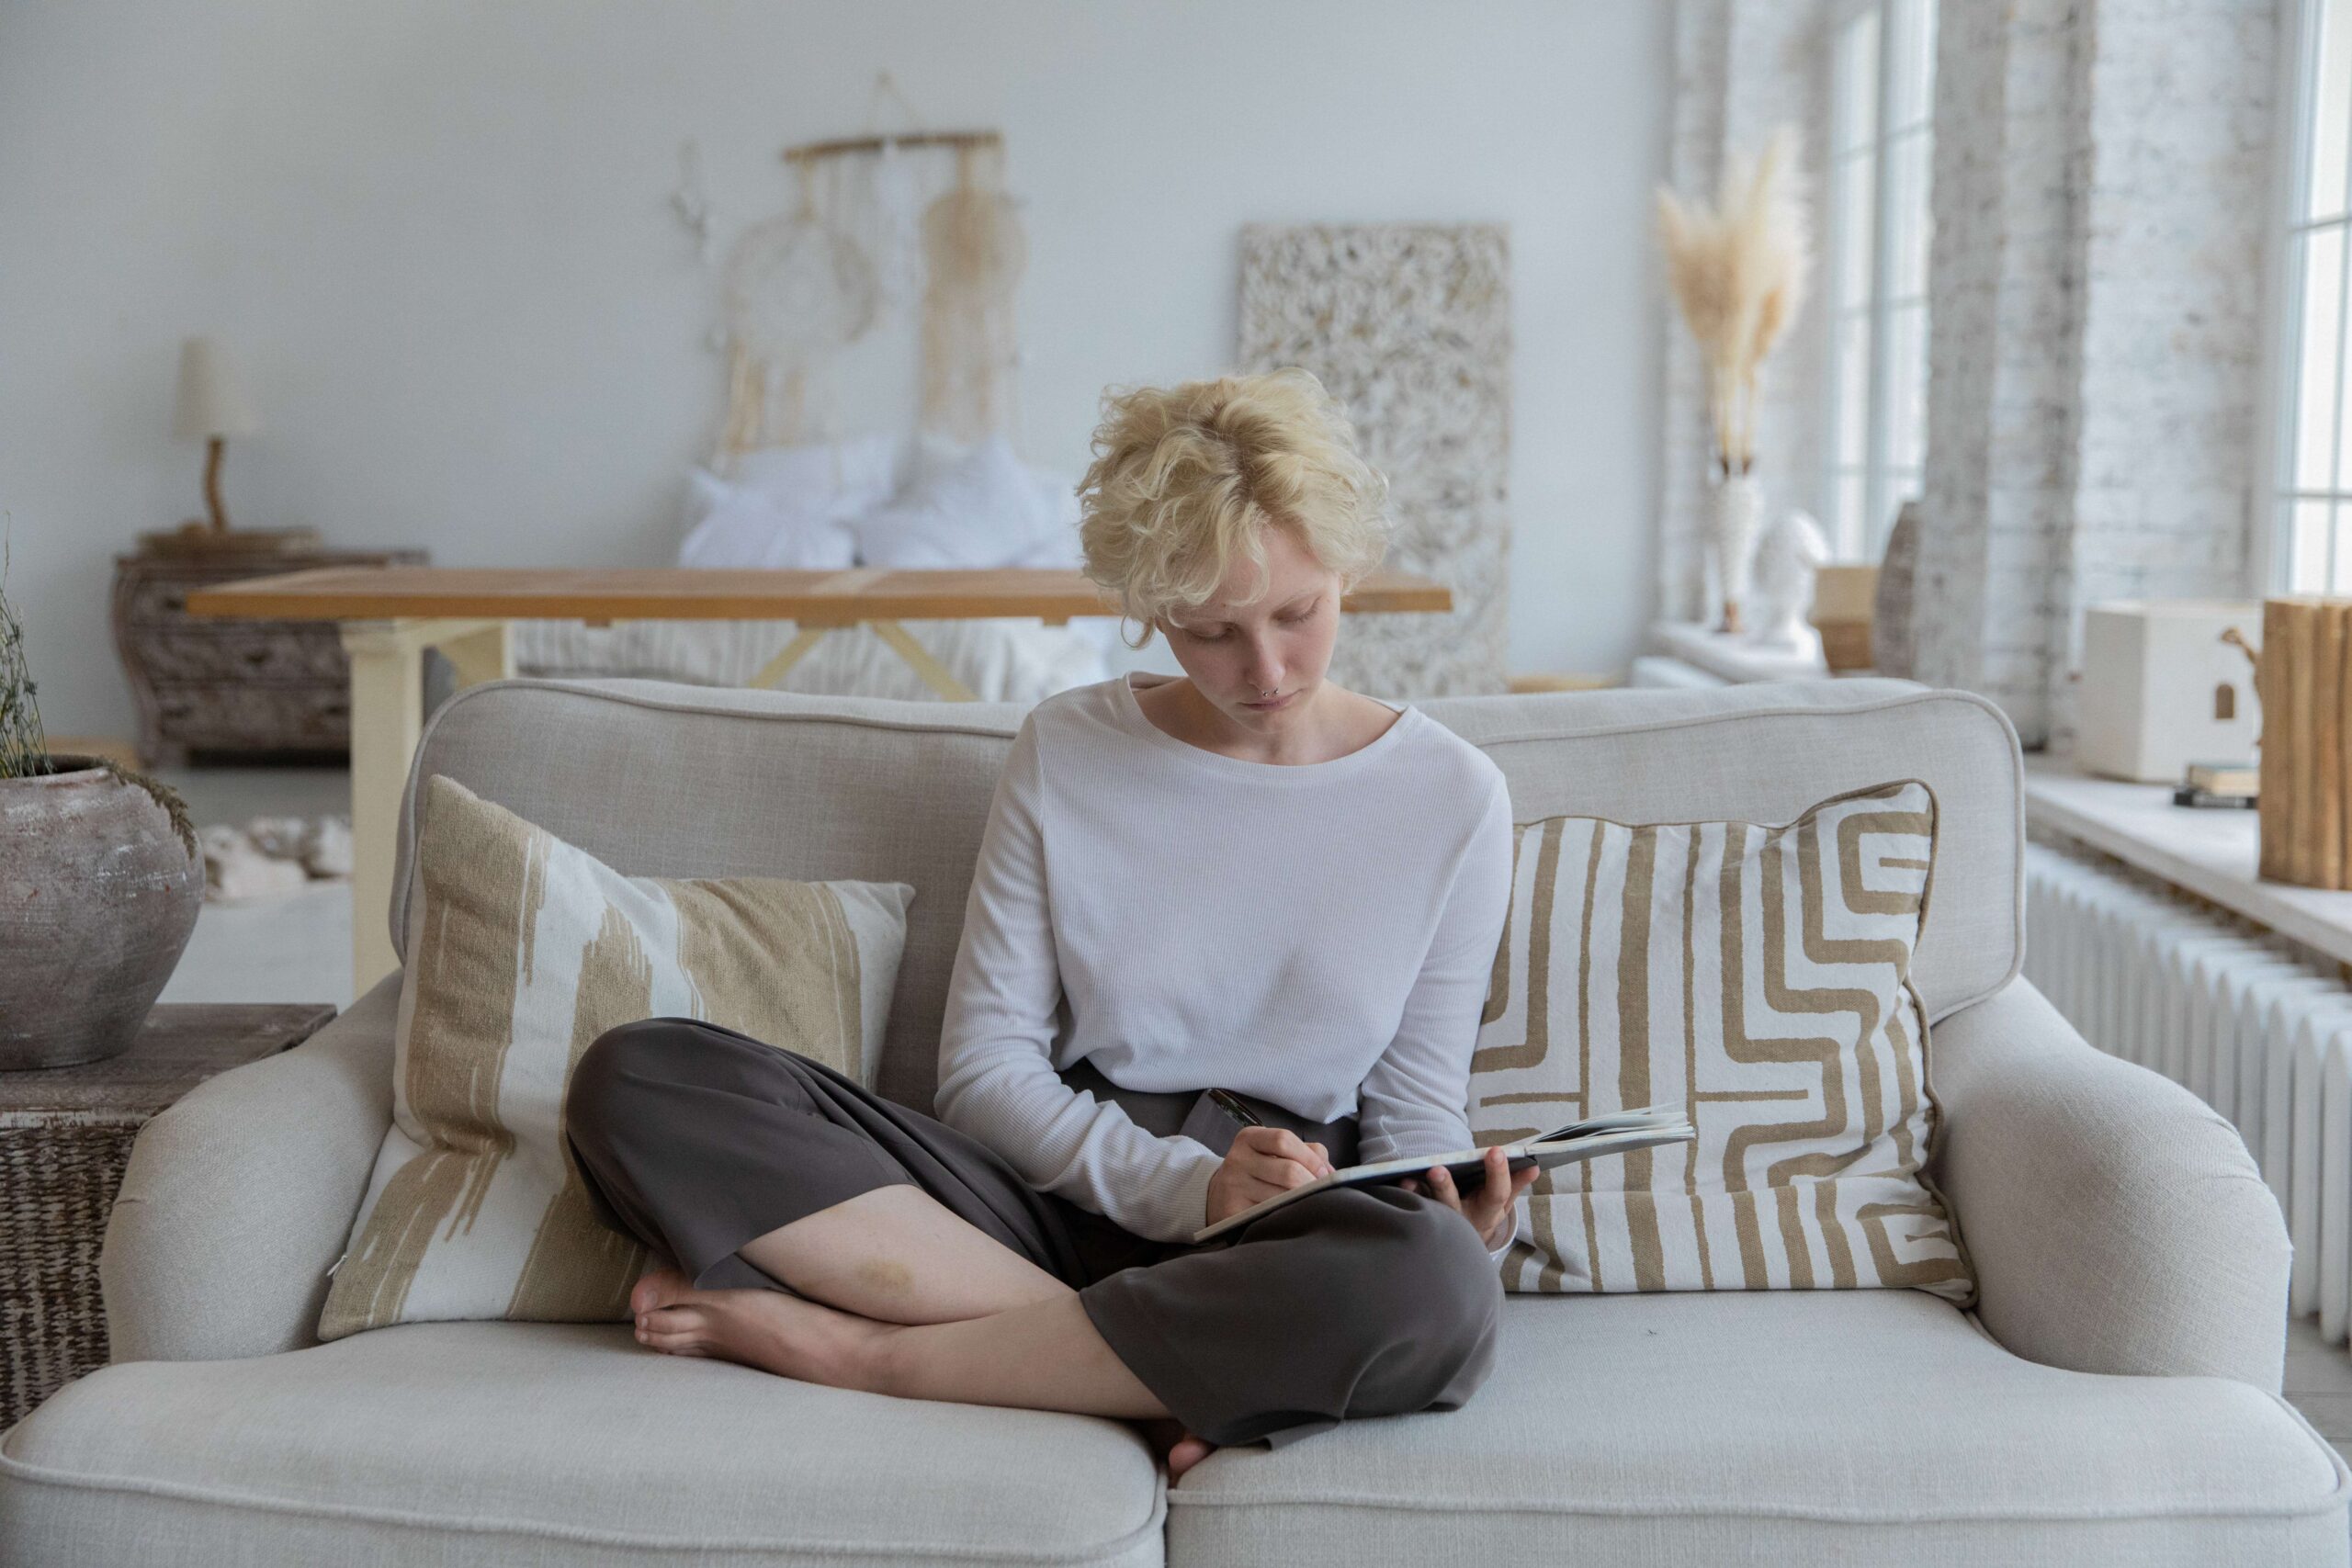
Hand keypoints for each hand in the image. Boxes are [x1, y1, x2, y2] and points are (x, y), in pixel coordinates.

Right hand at [1206, 1125, 1333, 1226]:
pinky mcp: (1232, 1212)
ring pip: (1282, 1197)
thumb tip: (1331, 1173)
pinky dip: (1286, 1217)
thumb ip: (1307, 1153)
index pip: (1284, 1140)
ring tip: (1309, 1205)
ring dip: (1302, 1203)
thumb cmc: (1257, 1172)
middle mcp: (1237, 1159)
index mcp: (1249, 1138)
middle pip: (1288, 1171)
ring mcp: (1233, 1187)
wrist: (1217, 1196)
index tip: (1323, 1173)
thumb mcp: (1274, 1152)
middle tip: (1321, 1194)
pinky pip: (1269, 1216)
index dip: (1310, 1158)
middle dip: (1311, 1185)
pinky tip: (1290, 1217)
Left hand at [1399, 1147, 1537, 1250]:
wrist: (1466, 1246)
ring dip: (1419, 1193)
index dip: (1497, 1173)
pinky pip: (1414, 1208)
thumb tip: (1533, 1165)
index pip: (1496, 1193)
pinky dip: (1407, 1195)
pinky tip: (1402, 1182)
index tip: (1495, 1151)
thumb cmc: (1484, 1212)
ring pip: (1429, 1208)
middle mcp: (1462, 1219)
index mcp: (1487, 1211)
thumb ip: (1515, 1184)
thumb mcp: (1503, 1203)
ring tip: (1409, 1179)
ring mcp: (1441, 1221)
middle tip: (1437, 1170)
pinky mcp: (1423, 1220)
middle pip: (1453, 1204)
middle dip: (1445, 1186)